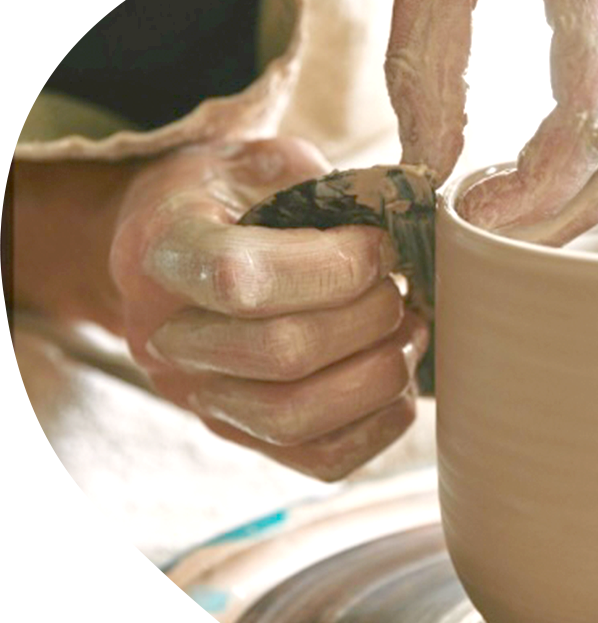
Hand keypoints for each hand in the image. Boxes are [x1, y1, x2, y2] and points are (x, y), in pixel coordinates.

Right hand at [108, 138, 428, 479]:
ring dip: (379, 373)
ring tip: (410, 328)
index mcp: (162, 248)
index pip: (238, 280)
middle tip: (399, 285)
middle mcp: (168, 336)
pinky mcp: (244, 435)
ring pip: (296, 417)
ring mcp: (201, 396)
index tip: (377, 244)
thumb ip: (324, 191)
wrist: (178, 251)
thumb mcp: (266, 163)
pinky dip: (380, 423)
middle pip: (280, 354)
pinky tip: (399, 376)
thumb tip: (411, 227)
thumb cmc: (233, 199)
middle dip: (368, 317)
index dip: (332, 267)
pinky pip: (321, 459)